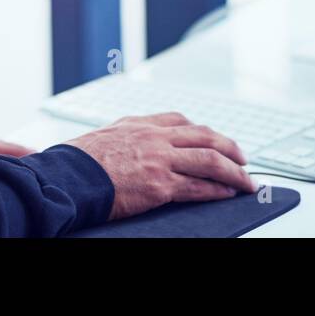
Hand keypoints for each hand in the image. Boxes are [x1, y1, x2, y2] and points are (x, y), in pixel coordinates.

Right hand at [65, 112, 255, 219]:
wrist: (67, 178)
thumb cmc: (77, 162)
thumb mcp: (103, 137)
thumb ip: (124, 136)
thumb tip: (129, 144)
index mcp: (139, 124)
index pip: (180, 121)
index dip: (202, 131)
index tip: (214, 139)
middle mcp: (154, 137)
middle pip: (204, 136)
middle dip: (229, 147)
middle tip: (243, 158)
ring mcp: (159, 160)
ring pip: (210, 160)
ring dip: (234, 172)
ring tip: (247, 181)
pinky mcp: (160, 185)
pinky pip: (198, 187)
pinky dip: (218, 190)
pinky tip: (228, 194)